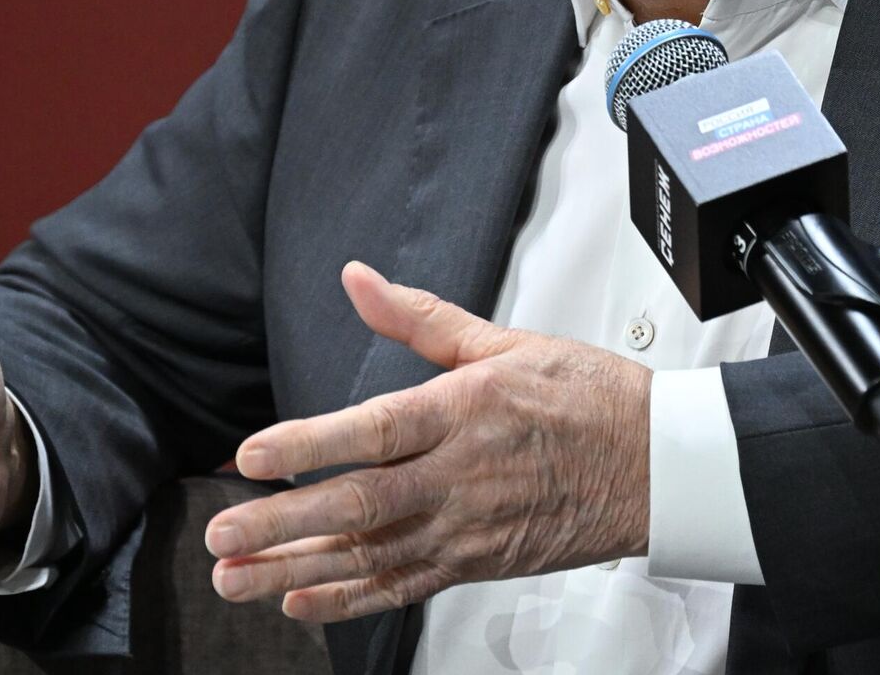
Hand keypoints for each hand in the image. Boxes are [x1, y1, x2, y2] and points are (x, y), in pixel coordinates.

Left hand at [205, 262, 652, 621]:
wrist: (657, 465)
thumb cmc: (588, 398)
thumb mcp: (504, 341)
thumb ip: (419, 318)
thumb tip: (358, 280)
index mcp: (466, 411)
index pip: (376, 431)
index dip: (312, 446)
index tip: (254, 457)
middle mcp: (461, 475)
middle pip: (360, 504)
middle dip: (282, 523)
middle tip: (222, 534)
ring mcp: (467, 526)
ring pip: (370, 555)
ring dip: (297, 569)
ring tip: (236, 578)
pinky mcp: (476, 562)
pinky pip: (403, 587)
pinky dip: (350, 600)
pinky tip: (303, 600)